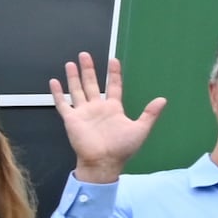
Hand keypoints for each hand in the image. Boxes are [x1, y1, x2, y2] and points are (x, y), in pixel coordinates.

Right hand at [51, 52, 163, 180]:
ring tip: (71, 63)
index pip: (113, 86)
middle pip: (92, 84)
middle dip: (89, 69)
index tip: (113, 60)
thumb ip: (150, 114)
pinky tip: (54, 82)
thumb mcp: (140, 129)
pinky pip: (63, 103)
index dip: (113, 74)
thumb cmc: (122, 149)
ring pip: (77, 90)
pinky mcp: (72, 119)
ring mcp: (84, 112)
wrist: (104, 163)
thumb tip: (163, 100)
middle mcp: (97, 108)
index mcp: (113, 109)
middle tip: (85, 55)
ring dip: (74, 77)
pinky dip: (58, 93)